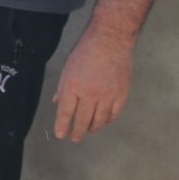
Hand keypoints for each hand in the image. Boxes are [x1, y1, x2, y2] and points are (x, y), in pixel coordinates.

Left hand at [51, 28, 133, 142]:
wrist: (110, 41)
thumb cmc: (86, 52)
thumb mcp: (68, 68)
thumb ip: (63, 88)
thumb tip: (57, 102)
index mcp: (73, 87)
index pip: (65, 112)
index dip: (62, 125)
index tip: (60, 135)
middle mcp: (89, 94)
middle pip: (82, 120)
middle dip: (77, 132)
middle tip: (75, 138)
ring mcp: (107, 95)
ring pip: (99, 120)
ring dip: (93, 128)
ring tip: (88, 130)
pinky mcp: (121, 94)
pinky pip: (114, 113)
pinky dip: (108, 120)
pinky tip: (104, 121)